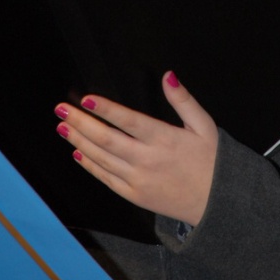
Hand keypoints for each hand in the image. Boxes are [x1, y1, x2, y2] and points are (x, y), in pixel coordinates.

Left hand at [54, 71, 218, 225]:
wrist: (217, 204)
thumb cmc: (212, 161)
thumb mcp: (204, 125)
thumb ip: (183, 100)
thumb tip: (168, 75)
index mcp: (164, 139)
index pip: (129, 121)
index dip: (106, 109)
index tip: (86, 99)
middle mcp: (147, 160)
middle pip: (107, 139)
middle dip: (81, 123)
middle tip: (61, 109)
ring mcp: (139, 180)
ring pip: (102, 159)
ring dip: (79, 142)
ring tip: (63, 126)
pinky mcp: (135, 196)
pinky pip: (107, 179)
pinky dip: (90, 166)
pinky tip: (78, 153)